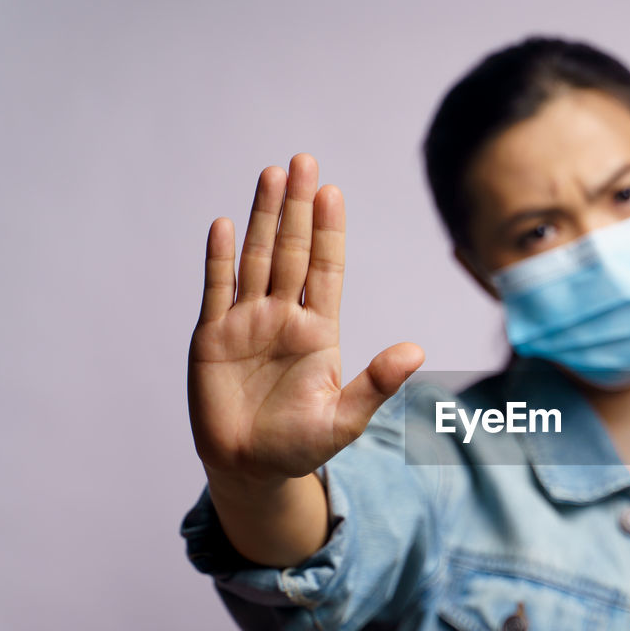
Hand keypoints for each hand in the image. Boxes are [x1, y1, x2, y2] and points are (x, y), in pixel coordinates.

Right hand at [187, 153, 423, 482]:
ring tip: (271, 175)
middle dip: (297, 207)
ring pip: (256, 260)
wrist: (251, 469)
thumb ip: (377, 383)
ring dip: (263, 218)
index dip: (329, 231)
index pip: (326, 270)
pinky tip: (224, 225)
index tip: (333, 192)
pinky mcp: (212, 338)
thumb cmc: (301, 446)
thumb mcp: (346, 419)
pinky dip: (220, 259)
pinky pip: (217, 290)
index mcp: (318, 332)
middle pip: (292, 252)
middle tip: (304, 161)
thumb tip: (417, 351)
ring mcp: (246, 324)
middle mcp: (283, 318)